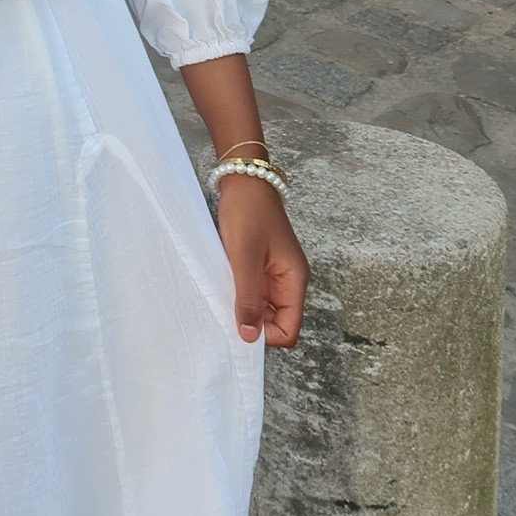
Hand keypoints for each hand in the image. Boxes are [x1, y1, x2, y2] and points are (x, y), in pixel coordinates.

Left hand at [214, 176, 307, 347]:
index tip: (237, 324)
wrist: (243, 178)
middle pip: (275, 322)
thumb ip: (249, 297)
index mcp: (294, 280)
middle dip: (251, 322)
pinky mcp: (260, 264)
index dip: (265, 335)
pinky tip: (221, 281)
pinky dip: (237, 291)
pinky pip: (252, 290)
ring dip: (242, 306)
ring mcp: (274, 272)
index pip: (288, 330)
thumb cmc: (247, 211)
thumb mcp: (245, 257)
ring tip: (221, 291)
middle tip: (224, 308)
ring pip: (261, 307)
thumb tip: (250, 338)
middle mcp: (288, 280)